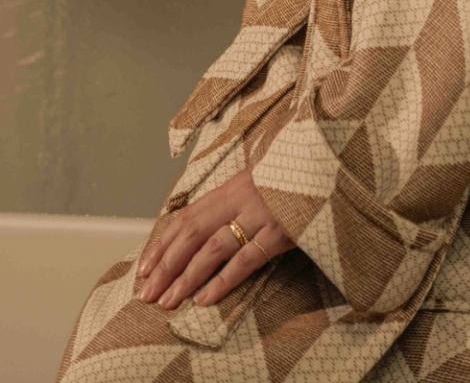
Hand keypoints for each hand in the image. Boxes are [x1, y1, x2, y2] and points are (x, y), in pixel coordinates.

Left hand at [134, 170, 294, 309]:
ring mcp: (260, 216)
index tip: (144, 269)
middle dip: (166, 266)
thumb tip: (201, 232)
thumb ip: (231, 205)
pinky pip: (246, 260)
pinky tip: (204, 300)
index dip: (161, 244)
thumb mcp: (256, 186)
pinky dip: (223, 281)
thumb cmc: (290, 183)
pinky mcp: (281, 232)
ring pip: (213, 249)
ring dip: (186, 277)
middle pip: (192, 234)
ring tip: (168, 301)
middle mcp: (239, 200)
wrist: (326, 167)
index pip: (185, 218)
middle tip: (147, 294)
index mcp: (229, 189)